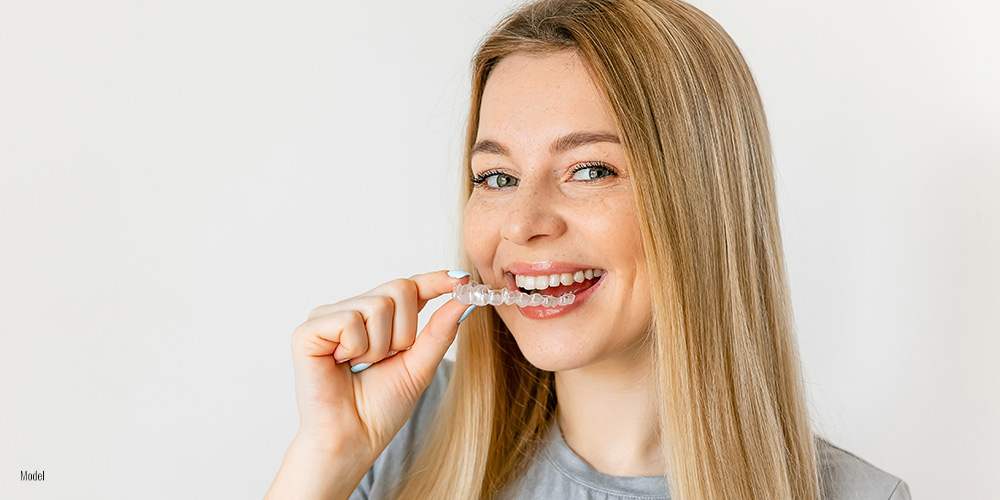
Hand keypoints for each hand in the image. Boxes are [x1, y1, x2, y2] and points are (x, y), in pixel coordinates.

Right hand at [287, 269, 471, 461]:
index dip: (436, 280)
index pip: (411, 287)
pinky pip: (349, 320)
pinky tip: (341, 364)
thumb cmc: (380, 408)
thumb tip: (464, 299)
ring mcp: (328, 317)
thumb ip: (439, 331)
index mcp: (379, 318)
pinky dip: (356, 348)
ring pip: (377, 305)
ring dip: (379, 346)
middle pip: (399, 288)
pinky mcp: (308, 330)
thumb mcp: (419, 366)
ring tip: (361, 366)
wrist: (353, 440)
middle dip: (404, 332)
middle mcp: (352, 310)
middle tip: (386, 360)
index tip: (462, 279)